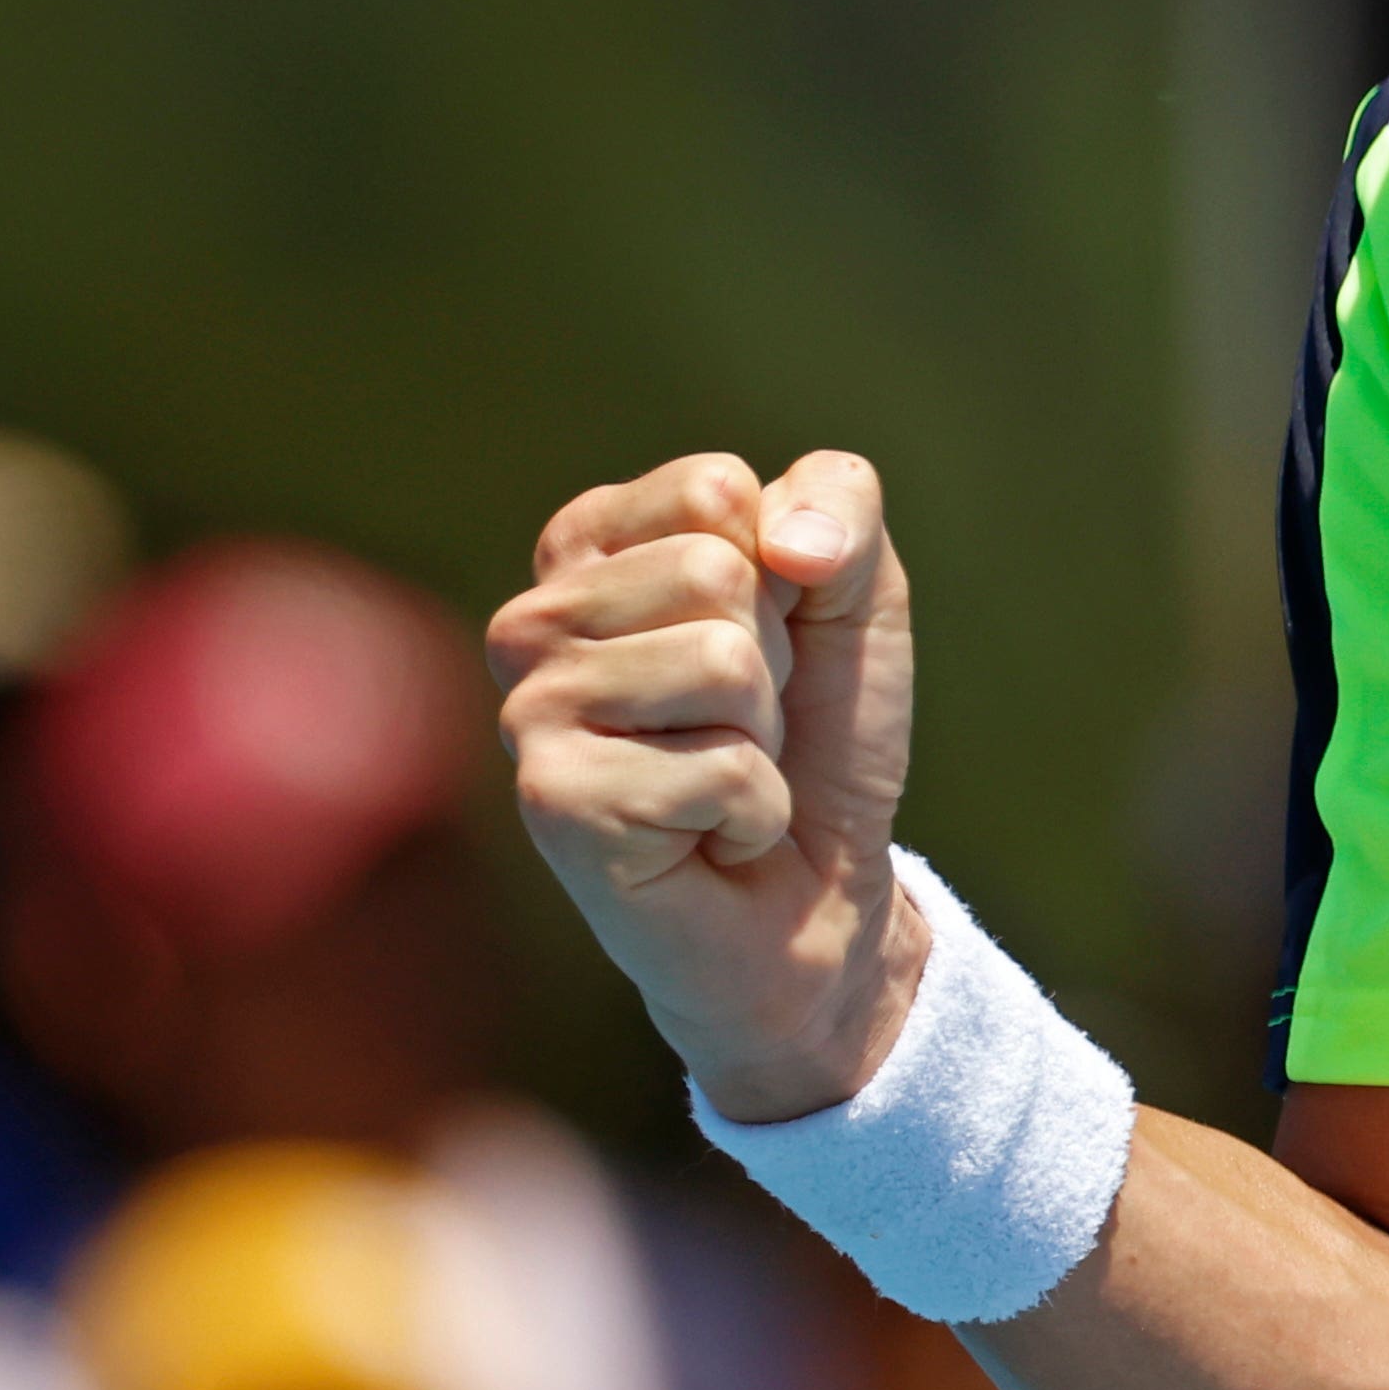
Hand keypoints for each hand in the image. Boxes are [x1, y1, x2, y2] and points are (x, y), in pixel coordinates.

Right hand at [491, 452, 926, 1122]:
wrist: (818, 901)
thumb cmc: (818, 739)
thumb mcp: (858, 595)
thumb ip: (838, 504)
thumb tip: (782, 539)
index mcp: (588, 546)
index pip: (711, 489)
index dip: (783, 573)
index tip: (765, 644)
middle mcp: (534, 620)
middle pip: (713, 572)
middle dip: (773, 662)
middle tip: (746, 727)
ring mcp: (531, 712)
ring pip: (719, 663)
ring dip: (762, 738)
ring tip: (723, 779)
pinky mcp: (554, 802)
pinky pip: (721, 766)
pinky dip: (754, 808)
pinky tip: (712, 838)